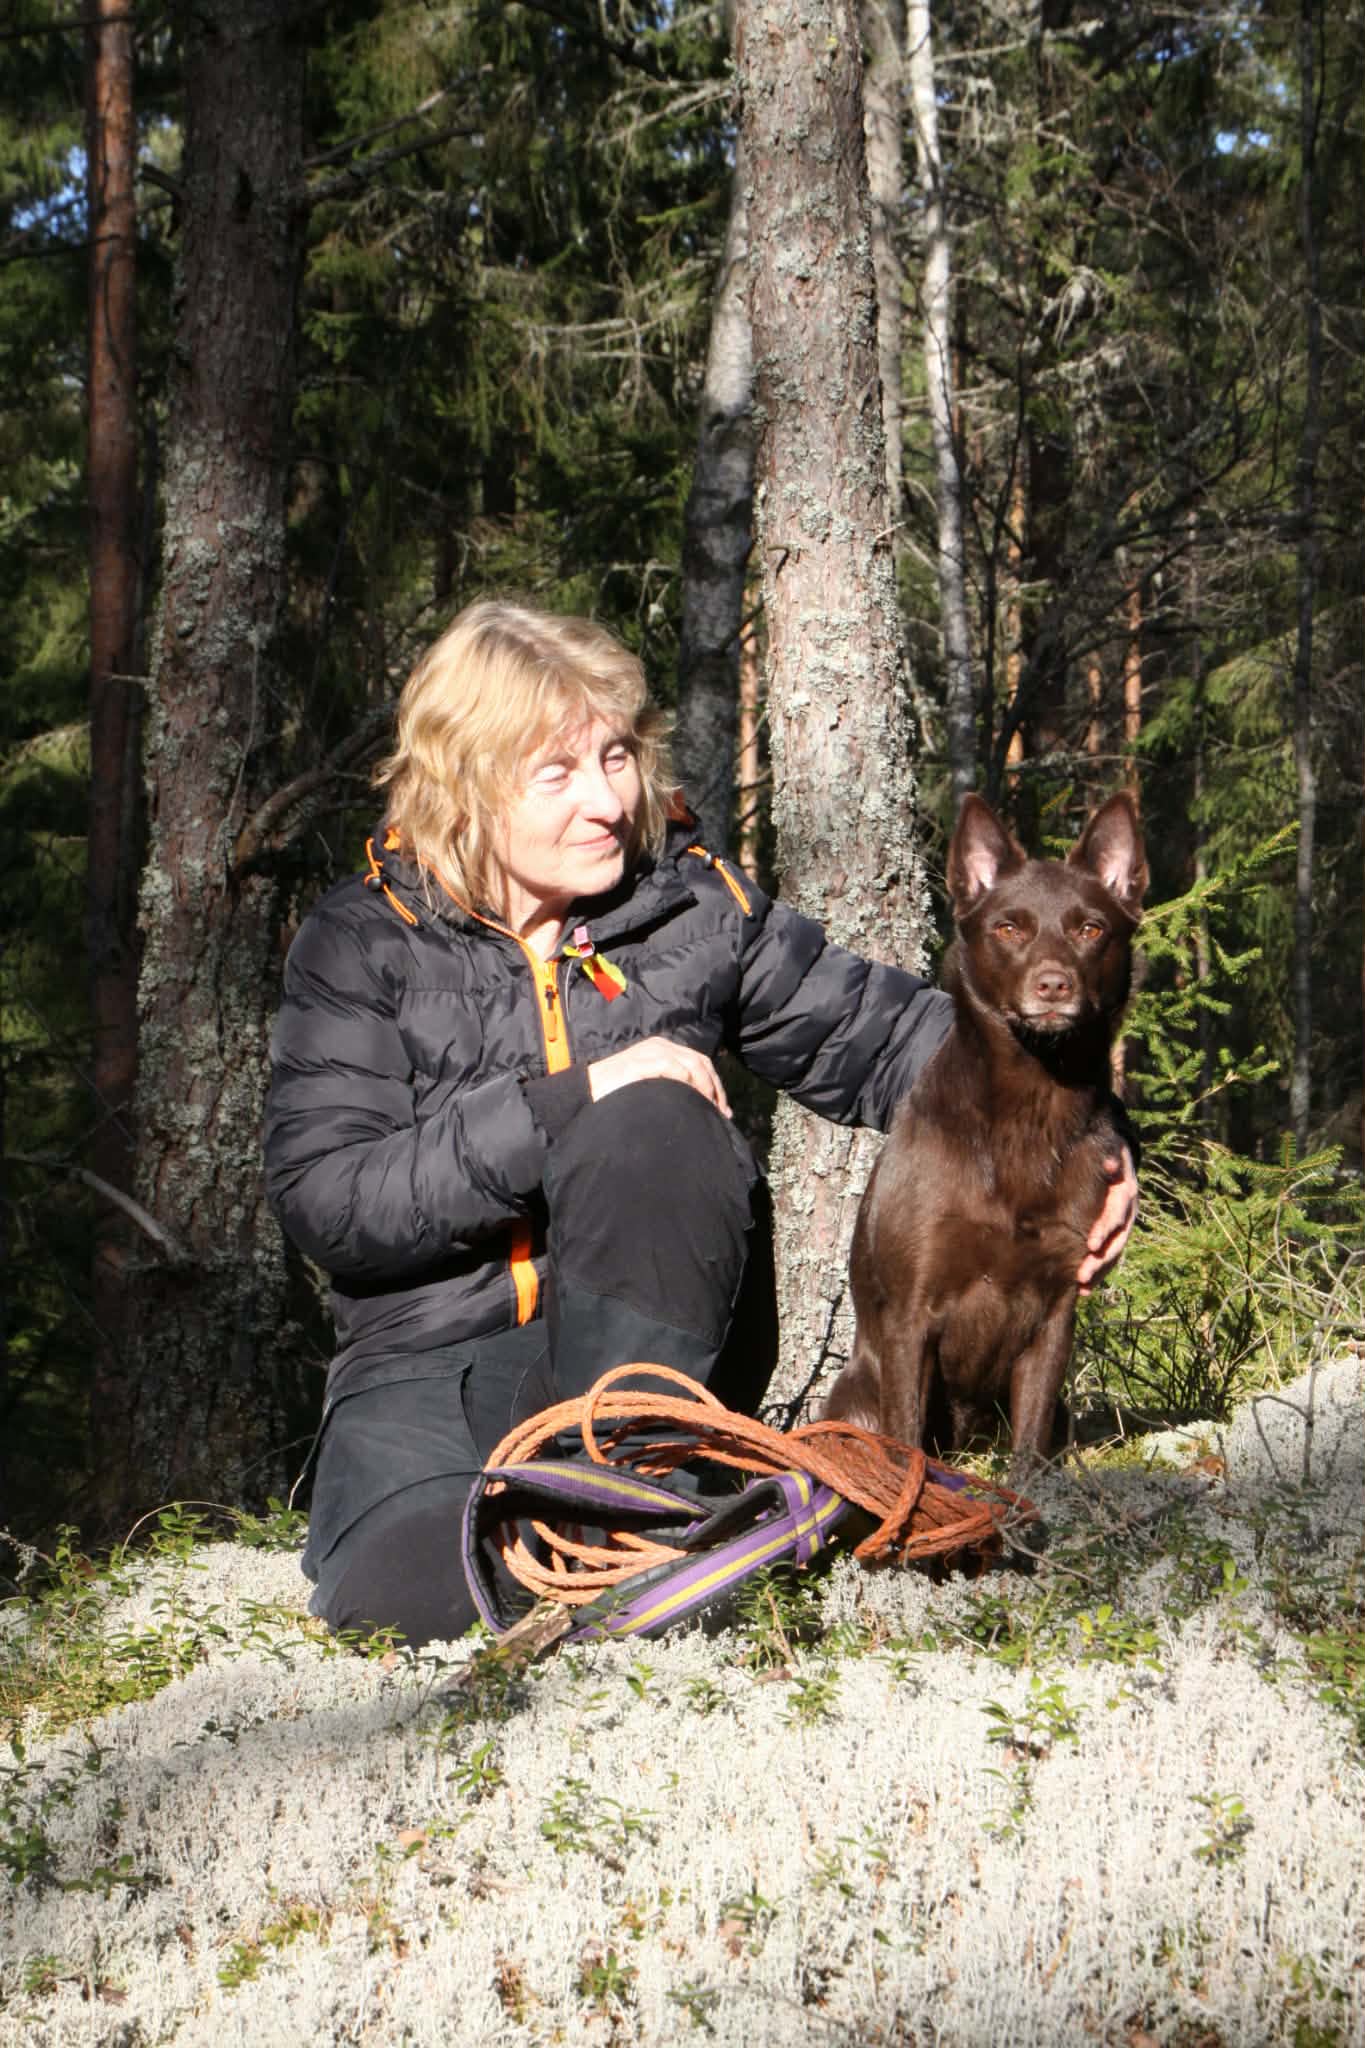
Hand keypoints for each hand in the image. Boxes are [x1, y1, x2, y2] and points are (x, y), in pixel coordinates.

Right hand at [587, 1036, 731, 1118]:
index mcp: (664, 1049)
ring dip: (704, 1088)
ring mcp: (650, 1052)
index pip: (700, 1062)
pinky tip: (690, 1101)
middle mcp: (660, 1046)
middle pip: (701, 1063)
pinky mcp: (641, 1061)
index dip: (715, 1086)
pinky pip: (673, 1068)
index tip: (722, 1111)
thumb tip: (698, 1106)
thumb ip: (671, 1088)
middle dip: (715, 1089)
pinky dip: (687, 1084)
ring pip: (692, 1065)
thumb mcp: (649, 1085)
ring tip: (707, 1109)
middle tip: (719, 1113)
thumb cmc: (617, 1093)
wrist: (586, 1091)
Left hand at [1077, 1144, 1136, 1293]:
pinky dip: (1098, 1274)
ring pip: (1114, 1253)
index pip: (1116, 1215)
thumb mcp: (1110, 1150)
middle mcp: (1128, 1213)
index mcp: (1125, 1193)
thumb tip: (1109, 1164)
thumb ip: (1109, 1158)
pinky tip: (1083, 1291)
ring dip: (1100, 1272)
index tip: (1091, 1244)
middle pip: (1117, 1241)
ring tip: (1082, 1287)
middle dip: (1101, 1260)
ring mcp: (1124, 1226)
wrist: (1117, 1157)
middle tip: (1082, 1276)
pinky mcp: (1116, 1235)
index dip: (1105, 1229)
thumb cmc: (1106, 1153)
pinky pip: (1109, 1257)